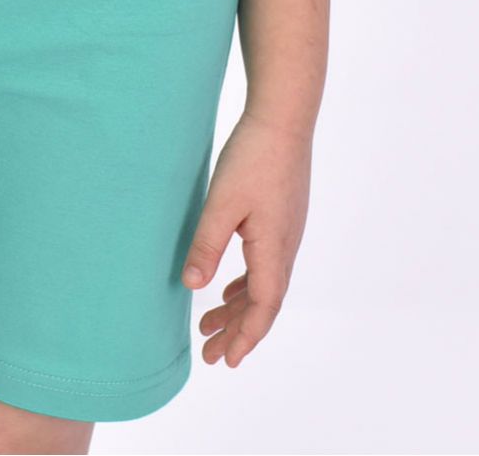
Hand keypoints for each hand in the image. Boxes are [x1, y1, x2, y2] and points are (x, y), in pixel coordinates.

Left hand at [180, 109, 312, 368]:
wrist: (284, 118)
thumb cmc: (252, 157)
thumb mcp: (222, 202)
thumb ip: (207, 245)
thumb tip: (192, 286)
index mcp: (273, 249)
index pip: (263, 307)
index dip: (245, 336)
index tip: (226, 361)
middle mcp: (286, 246)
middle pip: (264, 302)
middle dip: (238, 331)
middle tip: (211, 354)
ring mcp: (286, 231)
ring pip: (264, 283)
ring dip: (239, 307)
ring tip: (211, 325)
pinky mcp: (282, 216)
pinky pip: (266, 264)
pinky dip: (247, 283)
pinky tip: (230, 285)